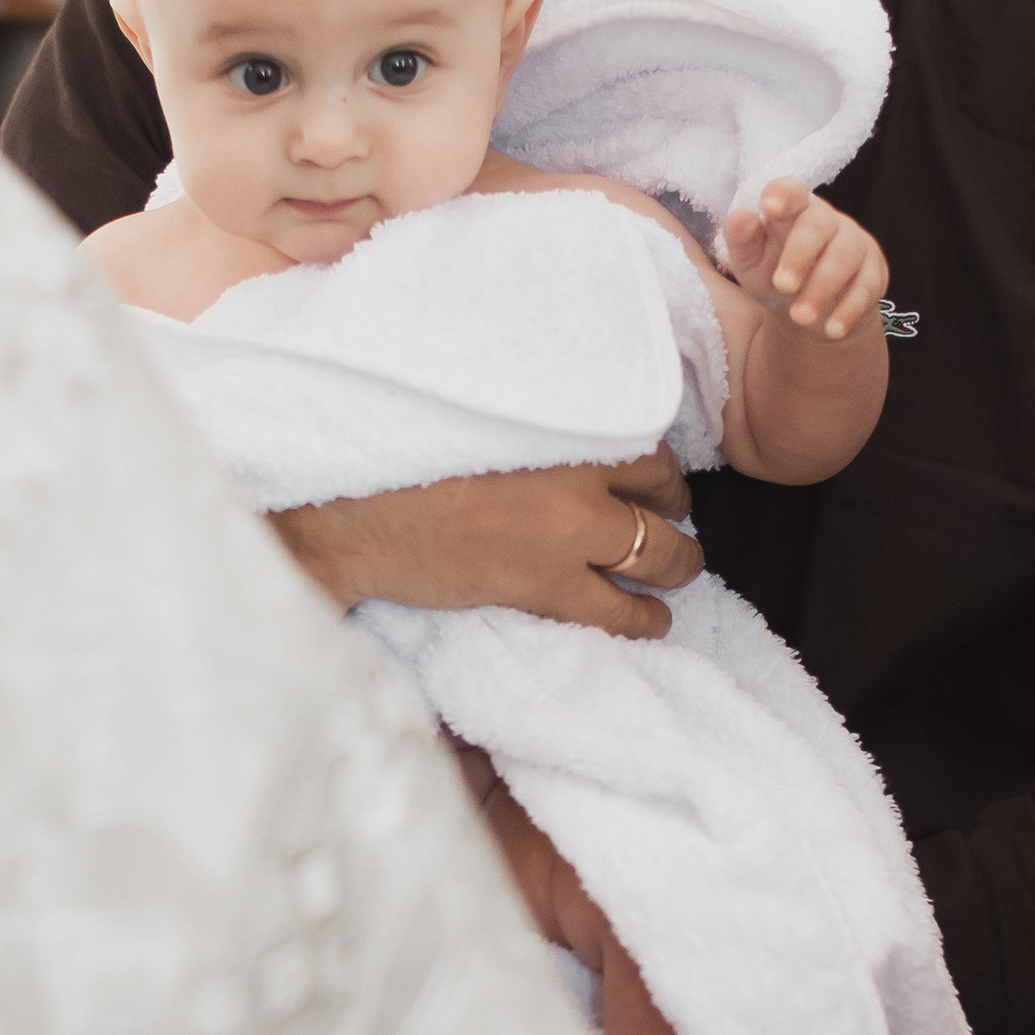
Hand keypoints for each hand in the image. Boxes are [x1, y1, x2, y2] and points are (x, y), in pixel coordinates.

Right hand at [272, 445, 702, 639]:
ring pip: (657, 553)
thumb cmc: (398, 449)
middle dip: (674, 508)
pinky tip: (656, 623)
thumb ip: (530, 418)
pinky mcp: (546, 585)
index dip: (655, 463)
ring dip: (677, 563)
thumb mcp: (476, 411)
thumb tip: (554, 422)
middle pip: (661, 492)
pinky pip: (619, 610)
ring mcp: (568, 534)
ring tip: (681, 569)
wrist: (354, 508)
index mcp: (561, 422)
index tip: (652, 473)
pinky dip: (646, 619)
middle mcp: (578, 474)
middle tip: (673, 517)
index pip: (642, 439)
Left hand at [722, 181, 889, 341]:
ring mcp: (854, 243)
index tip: (769, 206)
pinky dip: (849, 309)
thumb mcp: (750, 263)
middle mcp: (827, 220)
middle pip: (816, 227)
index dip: (782, 195)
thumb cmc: (776, 275)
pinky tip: (832, 329)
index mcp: (793, 210)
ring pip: (844, 257)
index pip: (791, 192)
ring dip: (822, 288)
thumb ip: (742, 240)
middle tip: (782, 285)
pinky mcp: (874, 271)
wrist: (811, 314)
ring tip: (800, 316)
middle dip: (799, 256)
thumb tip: (741, 217)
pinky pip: (866, 286)